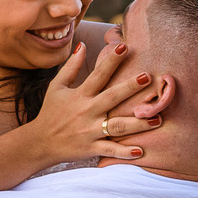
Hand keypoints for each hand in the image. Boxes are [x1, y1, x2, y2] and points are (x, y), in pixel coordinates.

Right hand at [27, 42, 159, 162]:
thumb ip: (71, 66)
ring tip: (158, 119)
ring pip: (117, 126)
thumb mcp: (57, 86)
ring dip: (138, 123)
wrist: (39, 142)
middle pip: (112, 97)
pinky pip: (109, 150)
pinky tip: (140, 151)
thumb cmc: (51, 112)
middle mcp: (87, 111)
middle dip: (130, 87)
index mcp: (80, 95)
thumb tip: (83, 44)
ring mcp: (90, 131)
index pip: (98, 74)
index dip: (111, 60)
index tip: (125, 46)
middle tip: (148, 77)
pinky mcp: (91, 148)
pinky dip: (124, 152)